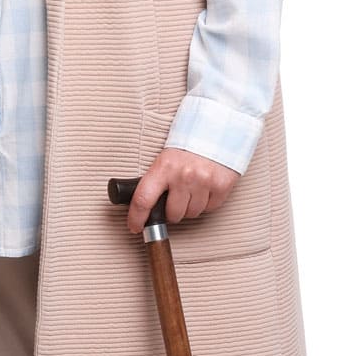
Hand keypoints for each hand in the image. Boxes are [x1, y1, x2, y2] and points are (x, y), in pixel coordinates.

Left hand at [125, 147, 239, 234]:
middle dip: (172, 212)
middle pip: (173, 214)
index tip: (135, 227)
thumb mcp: (166, 158)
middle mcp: (184, 175)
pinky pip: (210, 208)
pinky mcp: (221, 186)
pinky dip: (206, 203)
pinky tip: (205, 188)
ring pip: (192, 213)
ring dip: (190, 207)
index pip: (144, 199)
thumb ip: (157, 179)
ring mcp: (204, 181)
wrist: (218, 128)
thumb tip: (147, 206)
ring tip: (192, 190)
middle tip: (174, 201)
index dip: (137, 218)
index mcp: (164, 167)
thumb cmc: (189, 145)